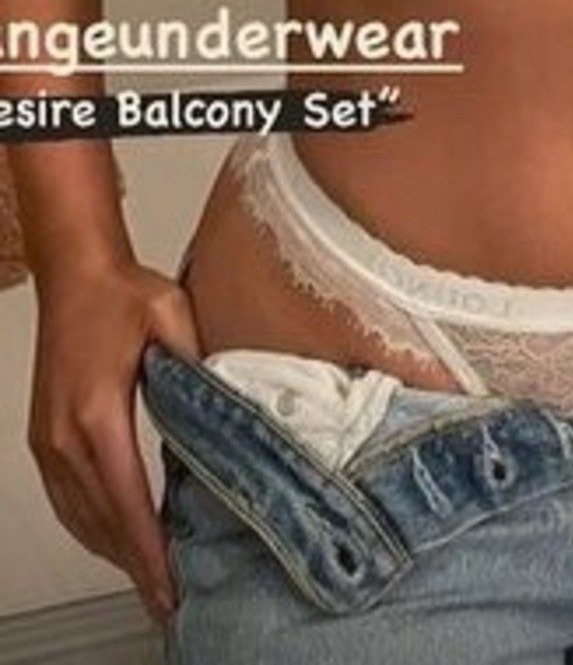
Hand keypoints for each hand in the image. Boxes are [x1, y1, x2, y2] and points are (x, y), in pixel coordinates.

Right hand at [29, 259, 202, 629]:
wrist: (75, 272)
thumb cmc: (122, 292)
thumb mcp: (174, 317)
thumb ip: (197, 366)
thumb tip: (227, 409)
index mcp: (98, 414)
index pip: (126, 501)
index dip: (148, 551)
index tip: (168, 585)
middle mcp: (65, 437)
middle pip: (101, 522)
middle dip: (135, 565)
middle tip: (168, 600)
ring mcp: (49, 441)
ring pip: (80, 518)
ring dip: (113, 551)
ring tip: (149, 578)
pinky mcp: (45, 437)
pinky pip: (66, 500)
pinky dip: (92, 527)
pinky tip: (116, 538)